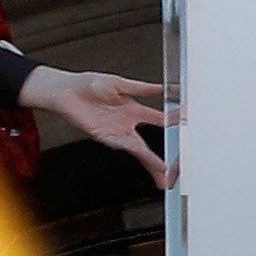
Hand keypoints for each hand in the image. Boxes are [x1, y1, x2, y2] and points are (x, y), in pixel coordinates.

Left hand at [22, 67, 181, 175]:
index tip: (188, 124)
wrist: (67, 91)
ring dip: (150, 161)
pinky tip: (143, 154)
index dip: (174, 121)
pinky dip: (133, 149)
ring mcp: (116, 132)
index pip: (159, 119)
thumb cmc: (89, 85)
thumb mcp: (119, 83)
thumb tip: (161, 87)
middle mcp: (127, 125)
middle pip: (148, 146)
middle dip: (161, 159)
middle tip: (174, 170)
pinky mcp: (104, 136)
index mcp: (133, 110)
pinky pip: (122, 144)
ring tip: (163, 171)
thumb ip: (141, 88)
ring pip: (137, 150)